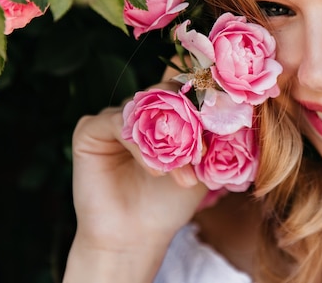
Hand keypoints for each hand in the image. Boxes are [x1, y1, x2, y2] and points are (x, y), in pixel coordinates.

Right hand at [63, 84, 206, 281]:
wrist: (137, 237)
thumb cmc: (170, 201)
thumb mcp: (201, 165)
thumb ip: (212, 136)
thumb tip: (231, 107)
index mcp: (164, 111)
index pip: (184, 84)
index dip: (202, 86)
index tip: (223, 102)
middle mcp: (139, 109)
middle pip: (166, 91)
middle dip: (190, 115)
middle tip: (204, 145)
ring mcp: (114, 117)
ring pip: (145, 107)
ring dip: (169, 138)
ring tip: (185, 169)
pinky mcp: (90, 129)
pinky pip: (120, 123)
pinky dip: (141, 147)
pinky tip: (157, 172)